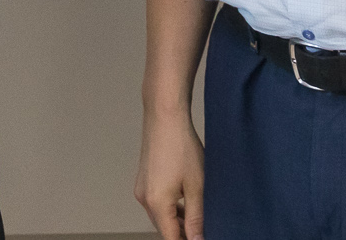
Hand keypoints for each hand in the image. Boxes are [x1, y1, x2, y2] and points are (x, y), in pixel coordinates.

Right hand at [133, 114, 204, 239]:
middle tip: (203, 229)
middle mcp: (144, 199)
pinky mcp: (144, 180)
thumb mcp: (197, 186)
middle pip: (164, 229)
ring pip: (160, 216)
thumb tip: (197, 239)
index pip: (171, 238)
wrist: (165, 117)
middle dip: (183, 233)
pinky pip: (157, 203)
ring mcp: (142, 189)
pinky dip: (170, 208)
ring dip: (177, 221)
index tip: (200, 239)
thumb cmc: (181, 146)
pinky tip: (186, 202)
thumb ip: (196, 217)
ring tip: (199, 217)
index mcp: (157, 203)